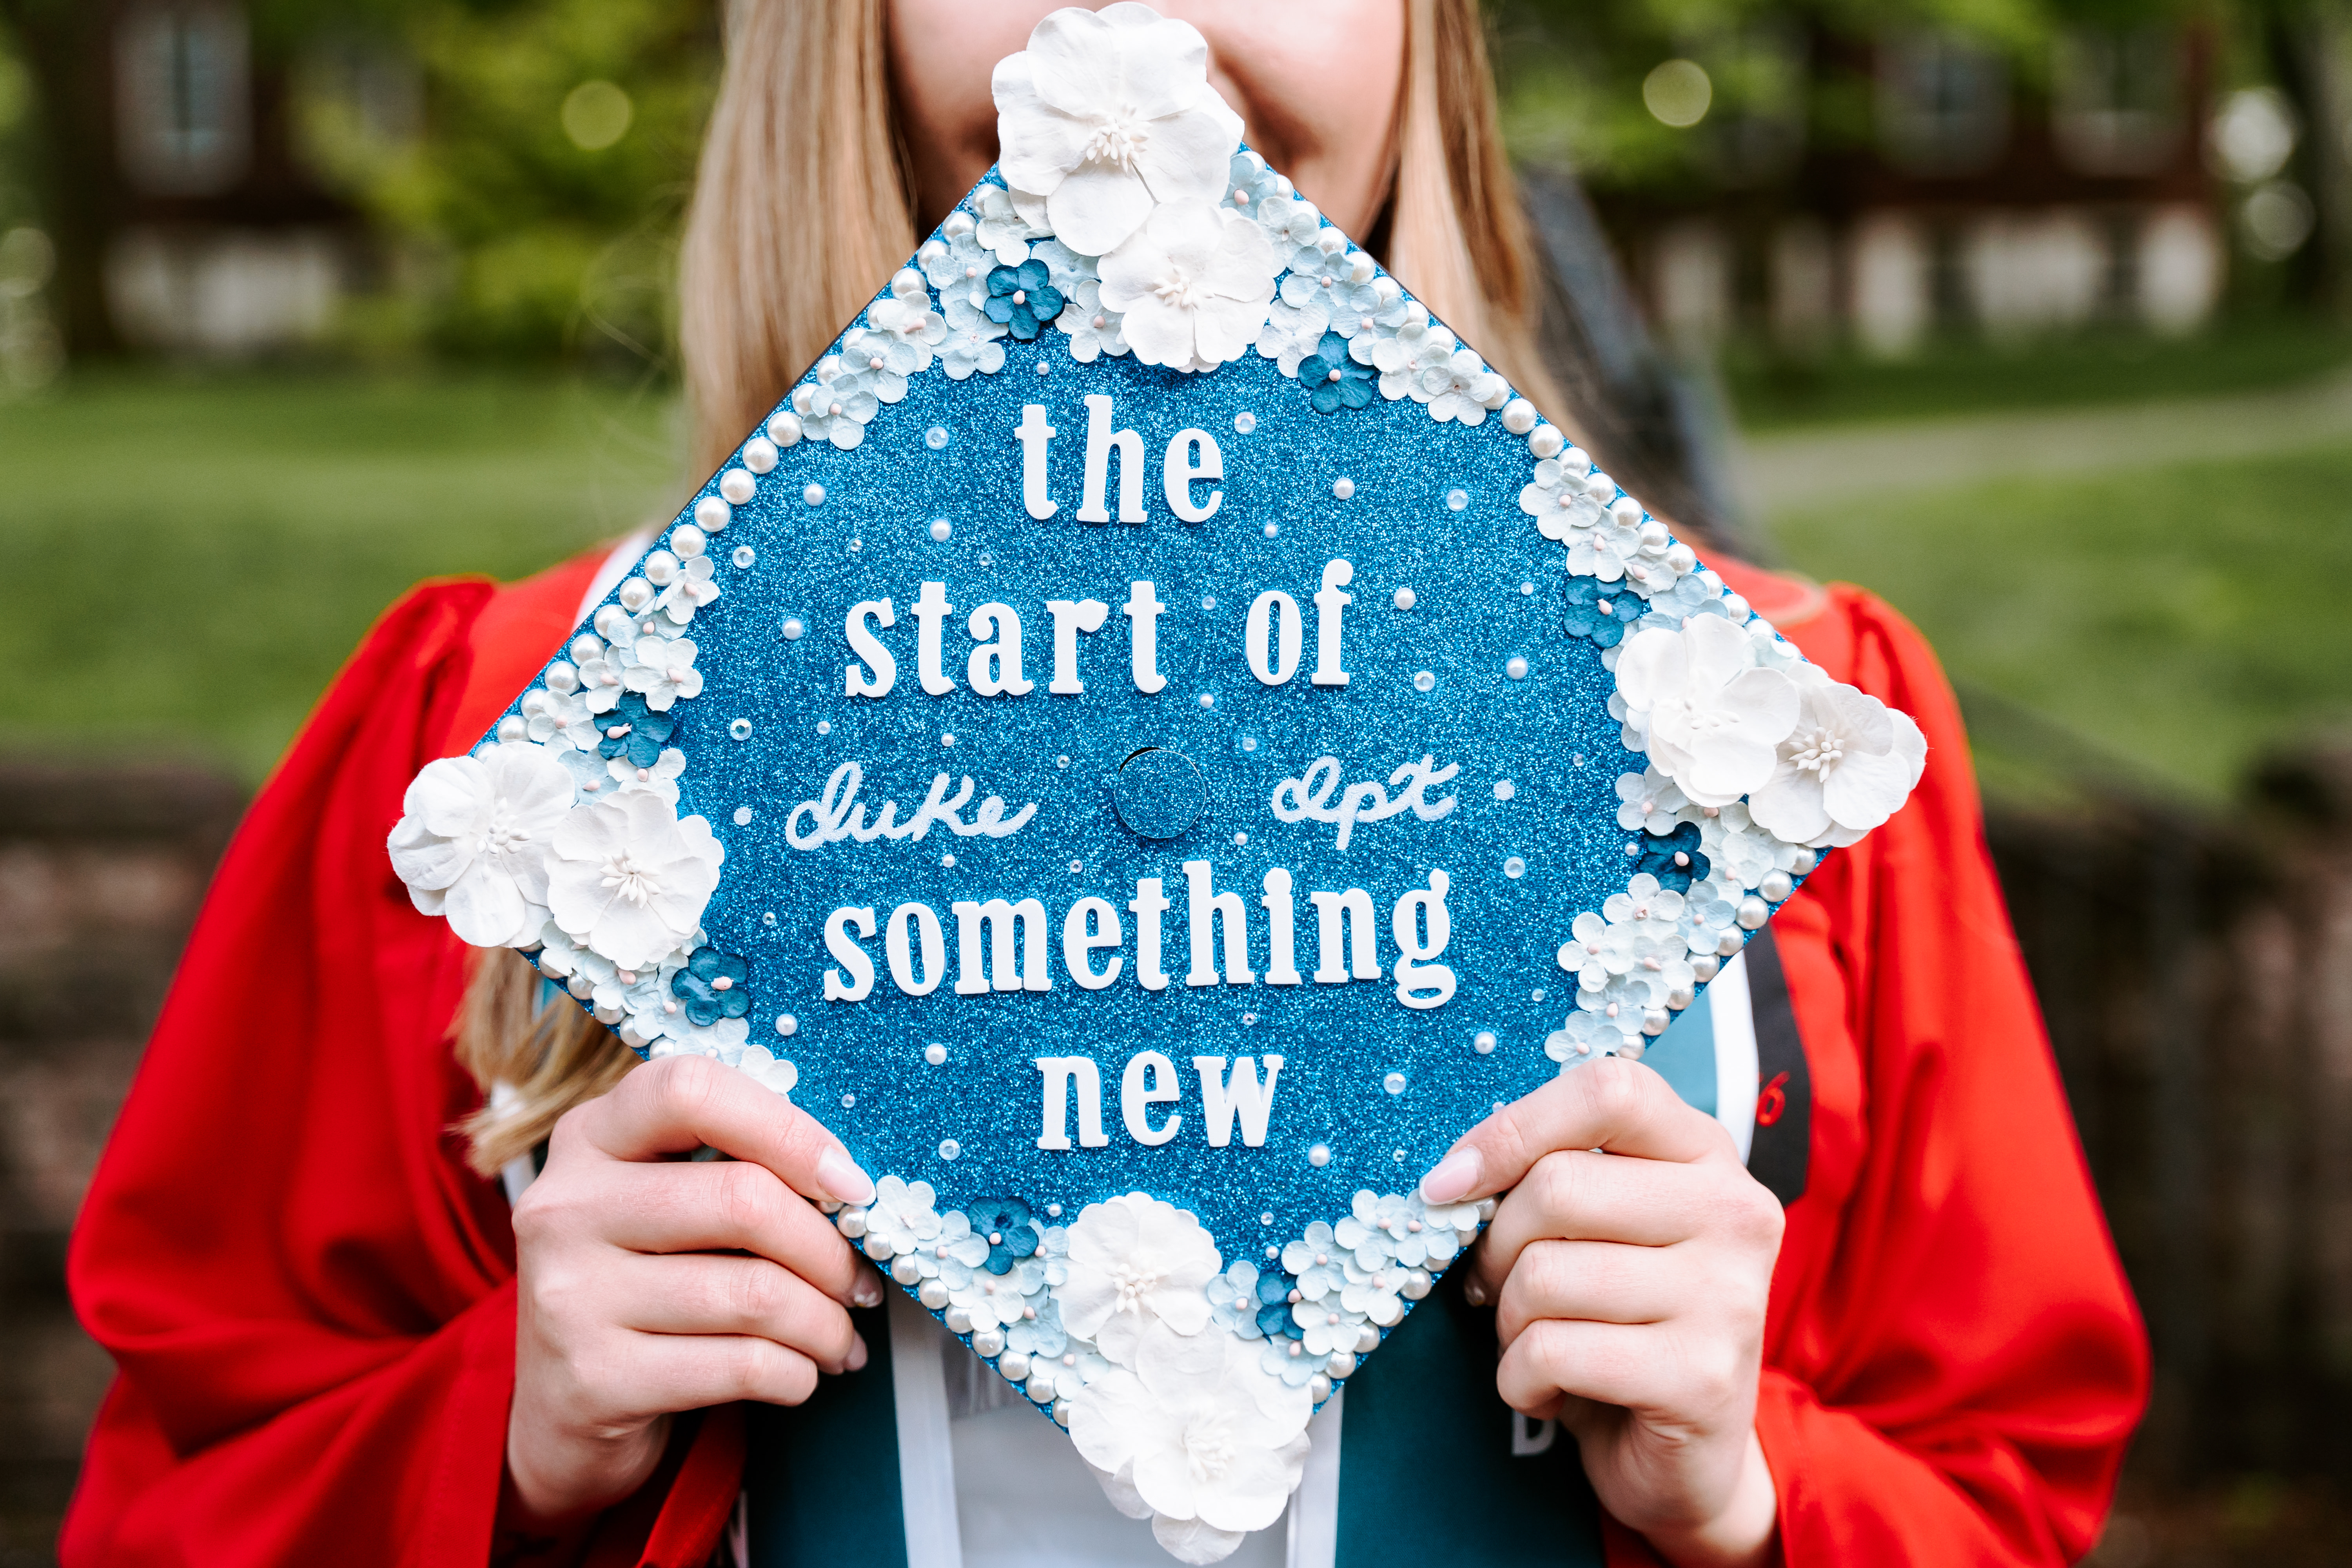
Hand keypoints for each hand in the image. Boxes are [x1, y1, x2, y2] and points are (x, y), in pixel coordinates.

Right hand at [505, 1054, 883, 1522]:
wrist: (561, 1414)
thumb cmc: (642, 1285)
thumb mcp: (660, 1203)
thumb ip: (730, 1167)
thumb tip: (851, 1186)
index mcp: (589, 1137)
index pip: (692, 1090)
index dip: (789, 1131)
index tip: (850, 1185)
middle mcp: (564, 1206)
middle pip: (743, 1200)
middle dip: (829, 1250)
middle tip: (859, 1283)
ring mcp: (570, 1294)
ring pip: (755, 1293)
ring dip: (825, 1323)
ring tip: (839, 1337)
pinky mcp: (594, 1379)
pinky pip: (742, 1366)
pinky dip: (797, 1374)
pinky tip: (802, 1375)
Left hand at [1420, 1058, 1783, 1567]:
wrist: (1685, 1457)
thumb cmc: (1619, 1323)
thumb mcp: (1596, 1230)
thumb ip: (1550, 1177)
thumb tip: (1448, 1177)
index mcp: (1706, 1155)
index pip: (1608, 1089)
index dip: (1512, 1128)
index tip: (1451, 1182)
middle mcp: (1734, 1212)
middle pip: (1557, 1186)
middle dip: (1496, 1247)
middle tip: (1497, 1288)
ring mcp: (1728, 1296)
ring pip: (1544, 1274)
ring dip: (1506, 1321)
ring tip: (1535, 1342)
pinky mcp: (1702, 1378)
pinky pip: (1552, 1352)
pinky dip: (1520, 1380)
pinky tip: (1549, 1392)